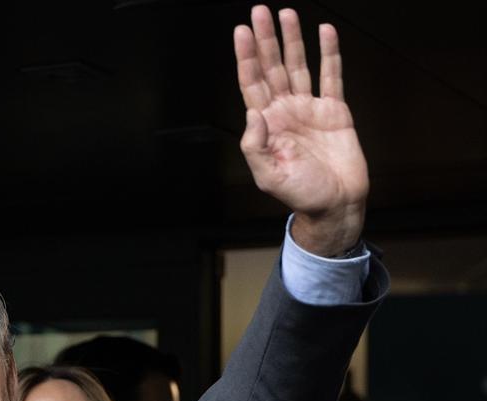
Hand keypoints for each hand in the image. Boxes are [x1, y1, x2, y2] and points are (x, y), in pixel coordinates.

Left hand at [233, 6, 368, 256]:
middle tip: (260, 11)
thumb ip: (255, 146)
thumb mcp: (269, 176)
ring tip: (287, 14)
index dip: (246, 57)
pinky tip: (325, 33)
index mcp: (265, 125)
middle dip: (265, 39)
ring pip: (298, 66)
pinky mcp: (334, 111)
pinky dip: (329, 54)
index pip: (252, 83)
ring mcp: (308, 108)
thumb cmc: (301, 194)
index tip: (241, 31)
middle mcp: (284, 111)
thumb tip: (253, 114)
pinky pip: (331, 76)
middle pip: (272, 67)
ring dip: (293, 40)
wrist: (336, 204)